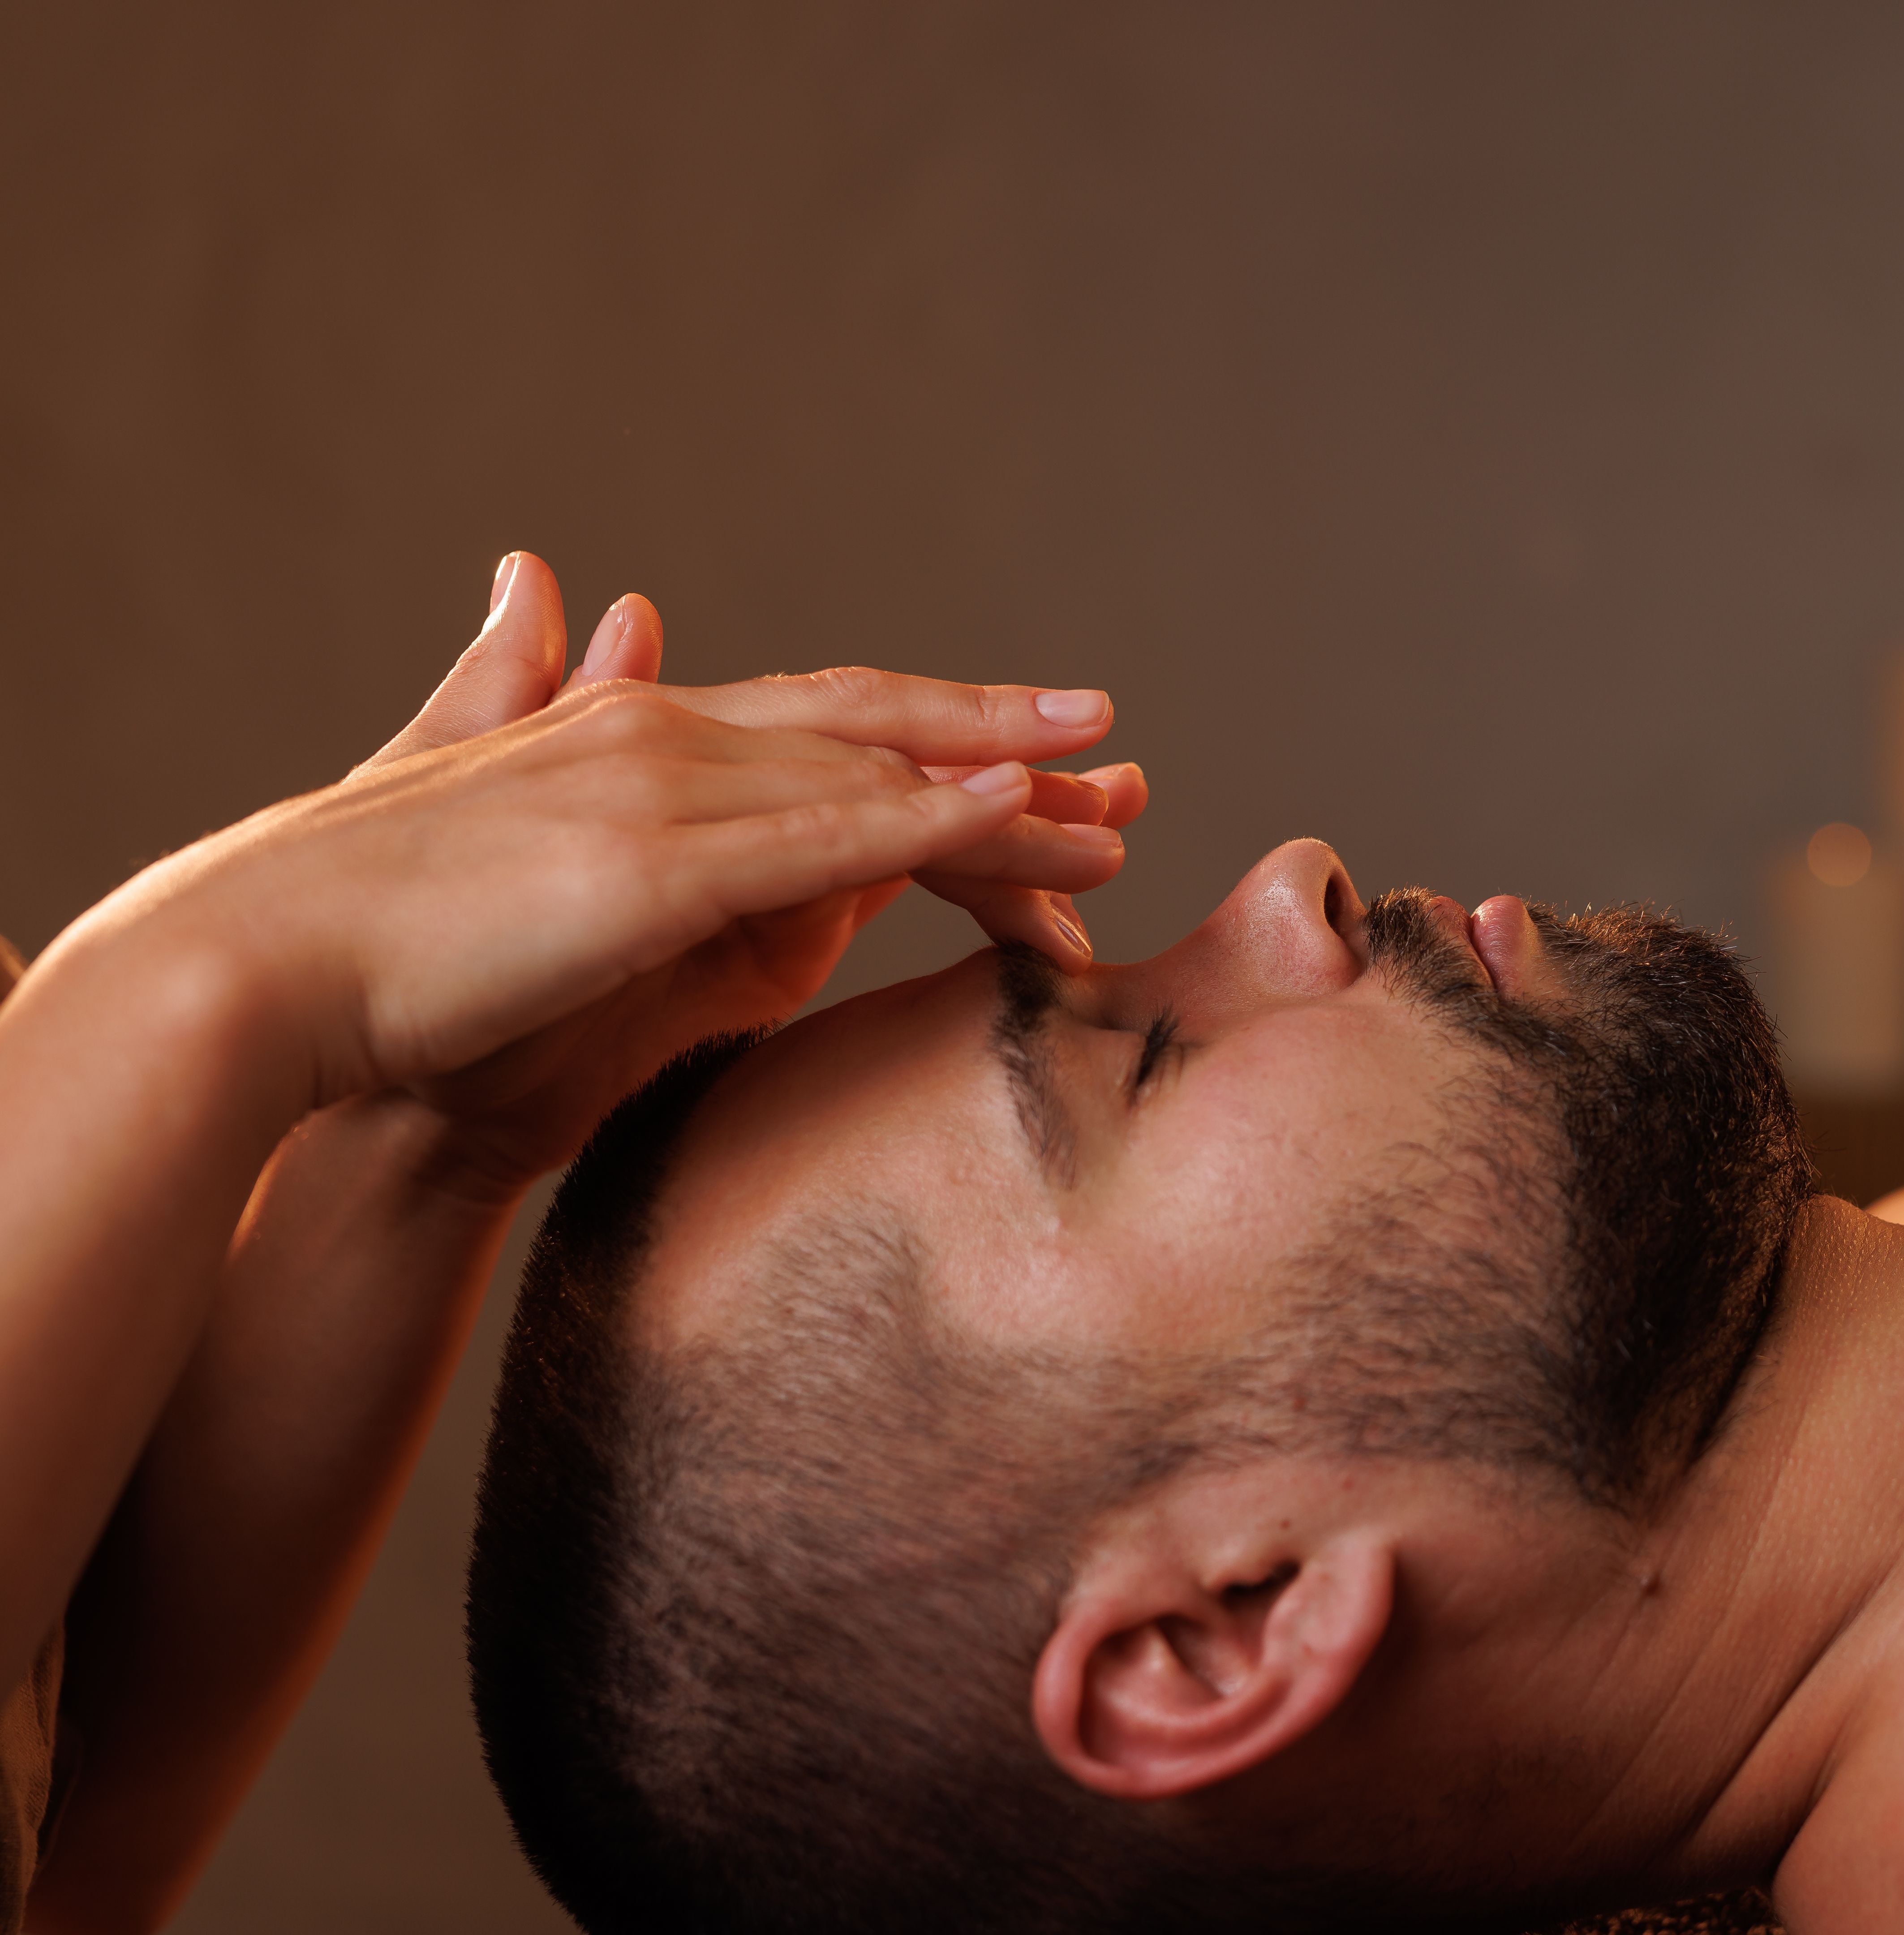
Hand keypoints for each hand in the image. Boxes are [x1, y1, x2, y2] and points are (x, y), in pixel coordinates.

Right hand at [363, 554, 1147, 967]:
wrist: (271, 978)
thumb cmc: (393, 949)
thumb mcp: (531, 848)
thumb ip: (587, 748)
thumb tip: (623, 610)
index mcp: (632, 737)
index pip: (817, 719)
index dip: (930, 725)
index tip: (1030, 741)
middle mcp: (658, 738)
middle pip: (869, 731)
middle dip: (999, 740)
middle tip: (1115, 746)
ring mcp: (655, 794)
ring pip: (870, 779)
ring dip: (1002, 792)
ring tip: (1114, 800)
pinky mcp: (647, 868)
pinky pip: (820, 839)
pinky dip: (923, 820)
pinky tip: (1010, 813)